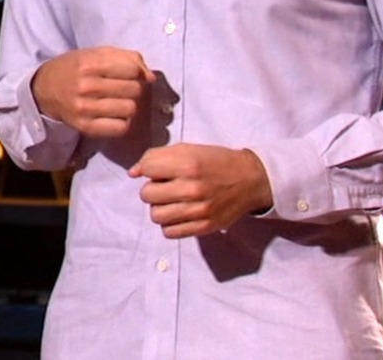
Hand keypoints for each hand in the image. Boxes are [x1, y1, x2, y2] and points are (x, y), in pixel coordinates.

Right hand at [31, 46, 155, 138]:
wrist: (45, 90)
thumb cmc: (75, 68)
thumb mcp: (96, 54)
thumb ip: (126, 58)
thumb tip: (151, 77)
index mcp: (89, 64)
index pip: (132, 70)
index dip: (136, 72)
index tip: (129, 75)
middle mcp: (86, 86)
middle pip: (134, 90)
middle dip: (135, 89)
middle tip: (125, 89)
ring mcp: (85, 109)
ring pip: (130, 109)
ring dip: (130, 106)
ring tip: (120, 102)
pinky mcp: (85, 127)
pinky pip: (121, 128)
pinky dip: (123, 122)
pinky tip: (116, 115)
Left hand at [130, 143, 272, 238]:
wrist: (250, 180)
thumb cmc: (216, 161)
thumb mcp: (189, 149)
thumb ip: (158, 156)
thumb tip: (132, 173)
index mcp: (188, 164)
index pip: (146, 168)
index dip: (148, 168)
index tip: (158, 170)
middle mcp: (192, 188)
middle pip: (147, 195)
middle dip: (152, 189)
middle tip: (165, 187)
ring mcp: (198, 210)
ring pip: (156, 216)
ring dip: (159, 208)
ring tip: (171, 201)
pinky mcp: (204, 227)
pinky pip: (170, 232)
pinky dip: (169, 224)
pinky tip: (178, 214)